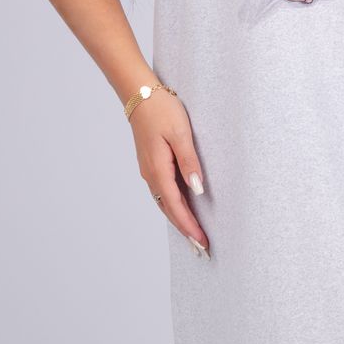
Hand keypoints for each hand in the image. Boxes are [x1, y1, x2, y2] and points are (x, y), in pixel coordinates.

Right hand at [130, 90, 209, 255]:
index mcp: (158, 170)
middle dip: (185, 230)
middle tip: (201, 249)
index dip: (190, 226)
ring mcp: (149, 170)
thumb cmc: (162, 111)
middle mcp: (151, 175)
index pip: (177, 207)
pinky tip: (180, 209)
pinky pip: (162, 192)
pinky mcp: (150, 163)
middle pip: (169, 210)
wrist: (140, 95)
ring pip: (165, 203)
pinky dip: (173, 206)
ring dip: (179, 220)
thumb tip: (197, 190)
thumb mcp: (181, 134)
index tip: (203, 242)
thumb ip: (189, 163)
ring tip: (193, 235)